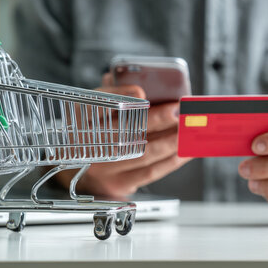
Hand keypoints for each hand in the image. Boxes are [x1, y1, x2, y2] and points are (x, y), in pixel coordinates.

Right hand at [55, 74, 190, 195]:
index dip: (119, 97)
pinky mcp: (118, 184)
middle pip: (125, 131)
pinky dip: (171, 161)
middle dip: (156, 120)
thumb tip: (137, 83)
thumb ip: (112, 94)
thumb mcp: (95, 110)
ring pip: (142, 152)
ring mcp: (103, 168)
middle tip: (178, 110)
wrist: (78, 172)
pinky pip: (150, 172)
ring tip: (188, 130)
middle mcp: (88, 145)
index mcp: (80, 120)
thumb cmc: (94, 133)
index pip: (97, 106)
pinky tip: (185, 151)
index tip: (142, 91)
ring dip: (171, 141)